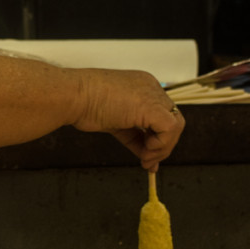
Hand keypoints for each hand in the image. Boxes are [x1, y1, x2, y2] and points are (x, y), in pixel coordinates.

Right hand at [69, 68, 184, 170]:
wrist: (73, 97)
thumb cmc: (84, 104)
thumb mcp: (115, 123)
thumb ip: (133, 137)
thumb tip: (145, 156)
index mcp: (141, 87)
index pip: (160, 116)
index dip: (157, 139)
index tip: (147, 156)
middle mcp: (150, 88)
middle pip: (171, 121)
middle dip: (162, 146)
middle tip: (148, 162)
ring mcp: (152, 95)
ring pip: (175, 126)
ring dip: (162, 148)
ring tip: (145, 159)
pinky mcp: (151, 106)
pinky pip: (170, 129)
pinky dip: (161, 145)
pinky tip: (145, 152)